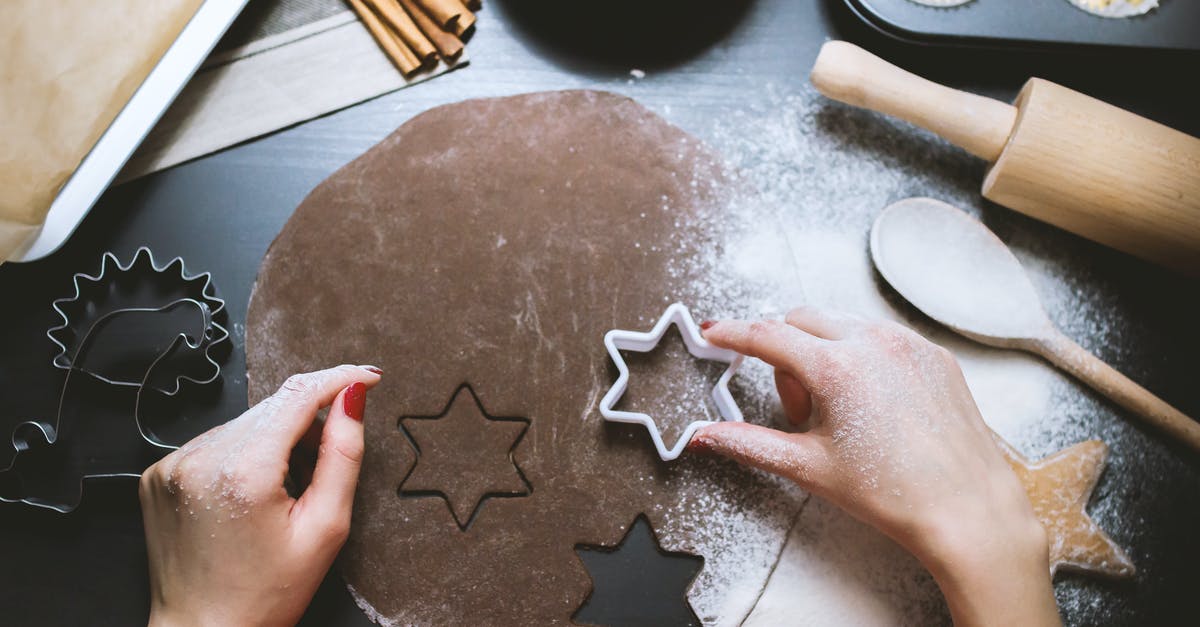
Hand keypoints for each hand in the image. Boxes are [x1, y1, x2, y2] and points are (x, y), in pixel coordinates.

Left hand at [139, 364, 381, 626]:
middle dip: (309, 420)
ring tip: (286, 489)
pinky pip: (215, 442)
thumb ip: (344, 455)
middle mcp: (200, 459)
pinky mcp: (158, 473)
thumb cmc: (266, 594)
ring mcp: (173, 464)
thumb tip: (353, 399)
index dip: (340, 379)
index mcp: (244, 471)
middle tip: (326, 463)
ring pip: (245, 422)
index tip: (368, 377)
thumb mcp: (325, 528)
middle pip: (273, 408)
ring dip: (275, 437)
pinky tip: (252, 493)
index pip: (299, 396)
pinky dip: (243, 453)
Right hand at [693, 308, 1058, 626]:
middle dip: (784, 353)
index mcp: (837, 368)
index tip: (714, 332)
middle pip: (800, 320)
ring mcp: (908, 344)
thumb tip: (706, 436)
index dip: (732, 333)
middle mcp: (873, 343)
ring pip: (842, 324)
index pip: (766, 334)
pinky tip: (873, 405)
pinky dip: (862, 357)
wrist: (966, 510)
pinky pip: (882, 336)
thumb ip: (748, 443)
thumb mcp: (809, 467)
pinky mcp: (934, 354)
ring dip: (823, 352)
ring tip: (839, 411)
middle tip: (798, 409)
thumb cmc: (896, 494)